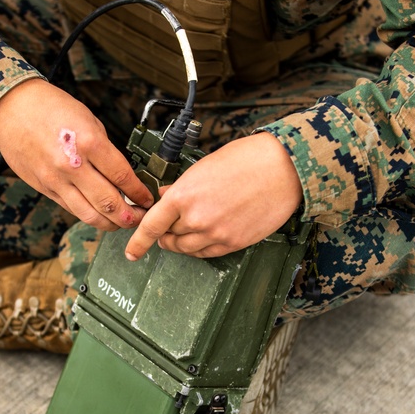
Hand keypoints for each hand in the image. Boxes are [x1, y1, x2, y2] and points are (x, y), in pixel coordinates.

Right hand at [0, 79, 153, 230]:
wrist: (13, 106)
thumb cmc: (51, 107)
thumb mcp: (89, 120)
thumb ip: (105, 150)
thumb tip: (122, 175)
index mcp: (89, 143)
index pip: (123, 178)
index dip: (140, 193)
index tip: (148, 198)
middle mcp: (72, 165)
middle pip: (109, 203)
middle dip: (131, 216)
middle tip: (141, 217)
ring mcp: (56, 180)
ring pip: (89, 214)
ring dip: (110, 223)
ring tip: (122, 222)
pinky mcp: (44, 188)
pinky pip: (71, 208)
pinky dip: (89, 214)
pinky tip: (99, 213)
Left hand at [125, 132, 302, 259]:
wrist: (283, 169)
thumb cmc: (246, 159)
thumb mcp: (203, 167)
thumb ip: (182, 186)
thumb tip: (166, 196)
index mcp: (184, 195)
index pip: (151, 225)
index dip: (138, 242)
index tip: (131, 252)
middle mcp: (197, 219)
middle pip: (169, 238)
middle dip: (165, 234)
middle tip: (167, 228)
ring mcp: (216, 234)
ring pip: (187, 249)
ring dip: (181, 243)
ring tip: (186, 231)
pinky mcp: (234, 243)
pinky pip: (207, 253)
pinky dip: (200, 248)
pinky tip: (204, 237)